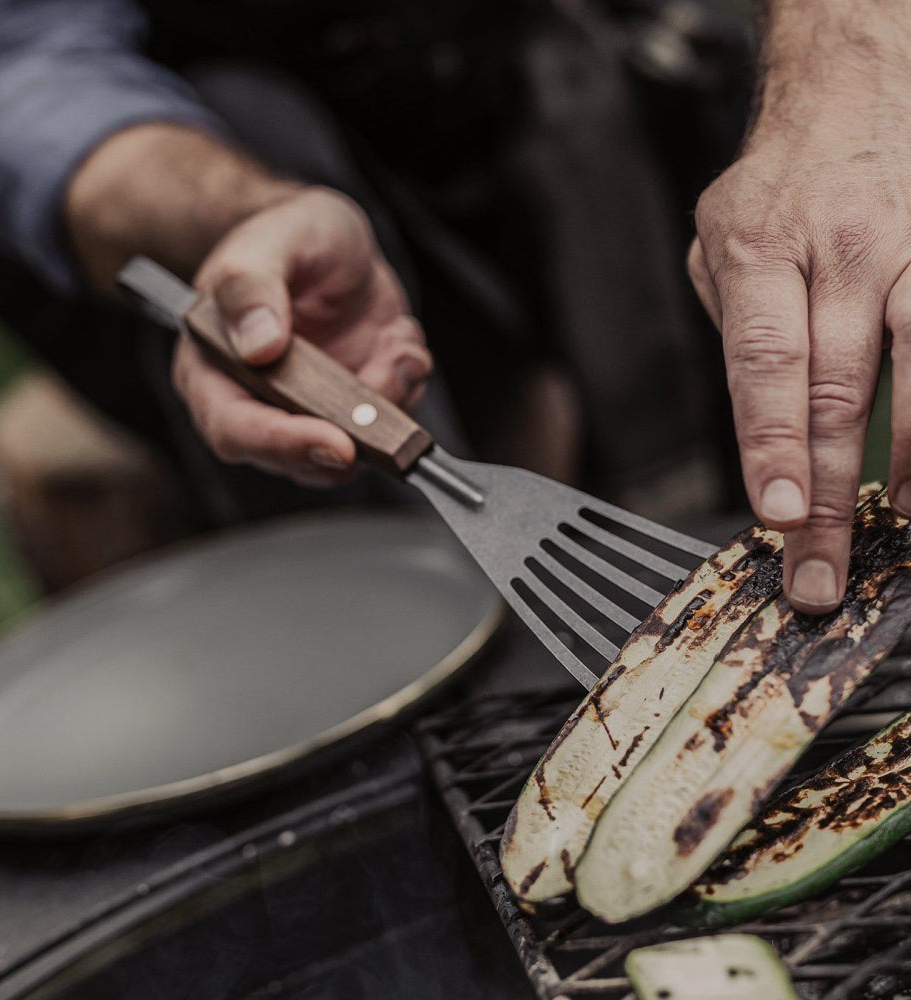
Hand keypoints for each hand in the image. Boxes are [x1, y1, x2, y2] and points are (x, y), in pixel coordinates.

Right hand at [174, 187, 431, 487]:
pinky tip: (396, 339)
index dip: (284, 444)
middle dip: (353, 432)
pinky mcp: (351, 411)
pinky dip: (405, 385)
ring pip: (350, 455)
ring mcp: (307, 412)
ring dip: (389, 404)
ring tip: (393, 342)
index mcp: (213, 369)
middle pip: (296, 458)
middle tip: (388, 376)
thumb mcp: (270, 240)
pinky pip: (388, 426)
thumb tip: (259, 346)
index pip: (235, 429)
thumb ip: (252, 286)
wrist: (329, 240)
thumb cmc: (285, 237)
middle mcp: (256, 403)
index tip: (336, 442)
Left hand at [689, 77, 910, 612]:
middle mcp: (846, 253)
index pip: (765, 364)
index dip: (771, 445)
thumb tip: (753, 430)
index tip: (777, 513)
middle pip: (837, 392)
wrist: (852, 98)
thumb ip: (734, 332)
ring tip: (896, 530)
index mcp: (763, 253)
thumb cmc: (777, 189)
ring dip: (910, 468)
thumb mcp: (721, 247)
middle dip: (827, 495)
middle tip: (821, 570)